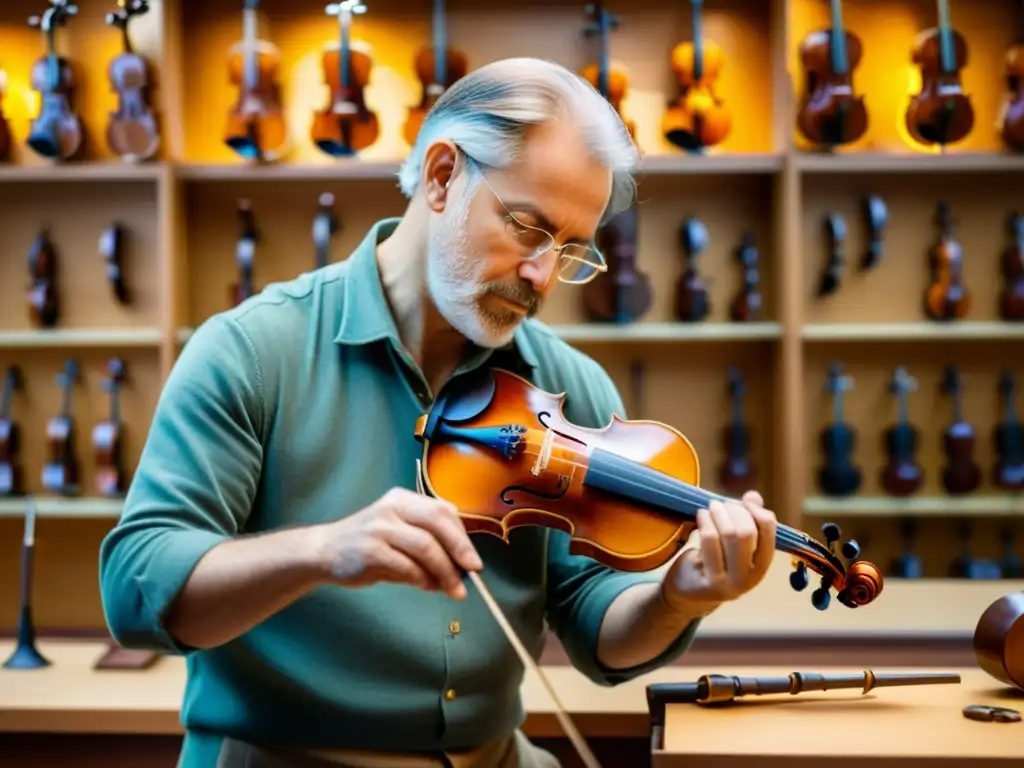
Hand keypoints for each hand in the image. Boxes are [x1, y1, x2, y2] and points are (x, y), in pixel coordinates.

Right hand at [314, 488, 481, 599]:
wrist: (323, 552)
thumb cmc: (368, 544)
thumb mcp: (398, 533)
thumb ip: (428, 544)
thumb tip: (461, 568)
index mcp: (403, 499)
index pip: (443, 511)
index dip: (463, 536)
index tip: (474, 561)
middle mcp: (392, 507)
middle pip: (438, 522)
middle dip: (460, 549)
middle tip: (472, 572)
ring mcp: (380, 527)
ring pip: (425, 546)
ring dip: (444, 571)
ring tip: (453, 589)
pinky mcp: (370, 550)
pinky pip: (406, 566)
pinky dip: (422, 578)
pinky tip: (427, 587)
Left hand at [661, 491, 776, 615]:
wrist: (689, 592)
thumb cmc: (715, 560)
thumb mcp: (734, 543)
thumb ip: (747, 519)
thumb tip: (753, 497)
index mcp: (762, 565)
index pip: (769, 531)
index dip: (756, 511)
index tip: (743, 502)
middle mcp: (751, 577)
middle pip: (747, 532)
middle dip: (733, 511)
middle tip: (721, 504)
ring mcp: (731, 583)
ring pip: (728, 535)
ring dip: (718, 514)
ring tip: (710, 507)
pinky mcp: (710, 582)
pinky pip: (709, 542)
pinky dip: (705, 522)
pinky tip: (701, 516)